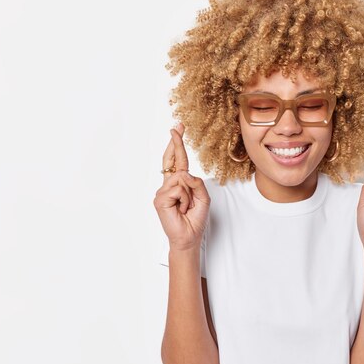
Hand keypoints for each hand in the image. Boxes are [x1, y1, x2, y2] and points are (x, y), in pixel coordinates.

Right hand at [153, 123, 210, 250]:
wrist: (188, 237)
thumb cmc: (195, 219)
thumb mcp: (203, 197)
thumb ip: (197, 183)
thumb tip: (184, 173)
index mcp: (179, 183)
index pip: (178, 160)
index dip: (177, 145)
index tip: (178, 128)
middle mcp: (168, 185)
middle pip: (171, 160)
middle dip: (175, 143)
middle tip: (176, 127)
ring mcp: (162, 191)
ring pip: (181, 178)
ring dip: (189, 193)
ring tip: (187, 206)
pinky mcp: (159, 199)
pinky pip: (178, 189)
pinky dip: (185, 199)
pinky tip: (181, 208)